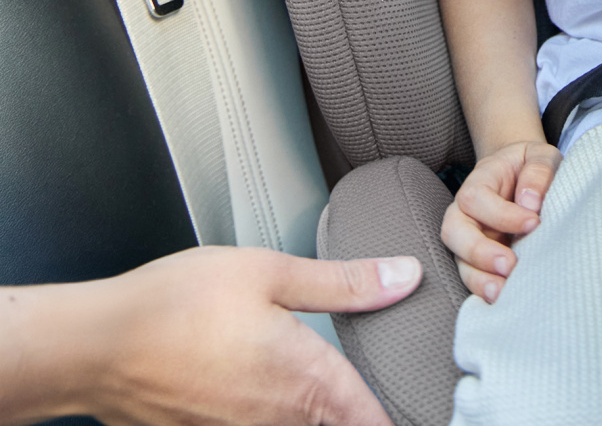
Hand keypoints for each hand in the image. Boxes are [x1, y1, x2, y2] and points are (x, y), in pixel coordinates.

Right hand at [0, 247, 422, 425]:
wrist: (95, 347)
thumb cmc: (177, 301)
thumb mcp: (269, 272)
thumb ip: (343, 282)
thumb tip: (405, 276)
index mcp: (301, 376)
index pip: (366, 415)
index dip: (394, 419)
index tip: (424, 415)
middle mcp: (275, 418)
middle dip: (362, 417)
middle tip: (395, 401)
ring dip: (324, 419)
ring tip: (346, 400)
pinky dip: (283, 420)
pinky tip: (284, 399)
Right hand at [441, 140, 561, 302]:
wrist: (526, 175)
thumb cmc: (533, 166)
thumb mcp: (542, 155)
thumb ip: (538, 172)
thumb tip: (530, 202)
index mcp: (480, 181)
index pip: (475, 198)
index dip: (501, 214)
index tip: (534, 221)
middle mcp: (467, 212)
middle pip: (454, 232)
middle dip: (479, 252)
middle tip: (509, 266)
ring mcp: (471, 238)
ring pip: (460, 261)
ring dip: (479, 279)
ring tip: (502, 293)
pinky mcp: (481, 261)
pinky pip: (475, 278)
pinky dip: (485, 291)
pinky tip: (503, 301)